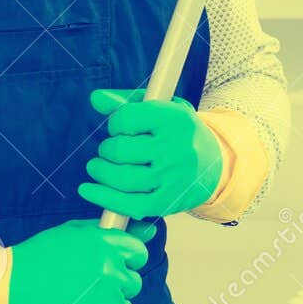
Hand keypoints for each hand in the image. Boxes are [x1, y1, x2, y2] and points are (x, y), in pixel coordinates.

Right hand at [7, 218, 156, 303]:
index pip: (138, 254)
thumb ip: (111, 233)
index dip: (124, 262)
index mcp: (105, 245)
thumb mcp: (71, 234)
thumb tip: (150, 232)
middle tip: (83, 287)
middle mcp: (109, 272)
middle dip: (113, 287)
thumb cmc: (35, 260)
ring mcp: (103, 302)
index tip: (107, 267)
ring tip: (75, 303)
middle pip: (133, 284)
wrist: (4, 289)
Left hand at [77, 87, 223, 219]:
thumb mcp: (160, 109)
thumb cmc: (177, 133)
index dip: (115, 123)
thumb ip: (126, 102)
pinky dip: (104, 198)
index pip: (126, 119)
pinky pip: (129, 204)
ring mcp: (173, 179)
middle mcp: (176, 149)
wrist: (214, 165)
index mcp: (175, 120)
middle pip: (120, 150)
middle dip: (106, 149)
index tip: (119, 128)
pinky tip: (88, 190)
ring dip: (101, 172)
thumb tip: (95, 99)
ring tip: (97, 166)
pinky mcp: (167, 203)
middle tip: (109, 150)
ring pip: (121, 178)